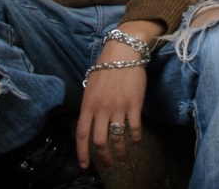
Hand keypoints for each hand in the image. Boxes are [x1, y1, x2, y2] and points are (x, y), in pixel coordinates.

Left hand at [75, 40, 147, 169]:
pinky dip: (135, 139)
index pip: (82, 134)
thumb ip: (89, 104)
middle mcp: (101, 109)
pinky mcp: (134, 105)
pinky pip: (134, 128)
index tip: (85, 165)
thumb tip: (89, 119)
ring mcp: (118, 107)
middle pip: (100, 141)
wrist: (124, 52)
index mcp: (88, 104)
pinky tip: (136, 142)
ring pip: (118, 138)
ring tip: (124, 160)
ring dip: (121, 153)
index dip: (82, 152)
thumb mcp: (90, 85)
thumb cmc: (106, 67)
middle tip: (109, 166)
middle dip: (104, 158)